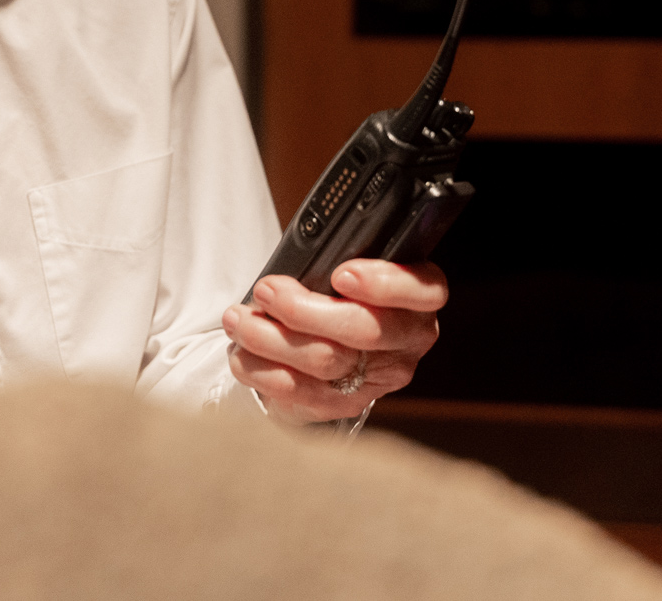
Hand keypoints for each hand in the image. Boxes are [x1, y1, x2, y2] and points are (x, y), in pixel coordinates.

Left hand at [222, 259, 447, 423]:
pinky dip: (264, 371)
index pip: (423, 291)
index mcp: (418, 298)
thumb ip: (340, 257)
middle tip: (266, 290)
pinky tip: (241, 354)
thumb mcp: (348, 263)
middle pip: (365, 330)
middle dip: (304, 309)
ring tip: (237, 320)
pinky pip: (303, 393)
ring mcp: (379, 378)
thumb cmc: (338, 290)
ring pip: (326, 361)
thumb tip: (299, 259)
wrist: (328, 337)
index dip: (384, 283)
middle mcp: (408, 341)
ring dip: (270, 338)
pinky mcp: (346, 404)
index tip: (341, 274)